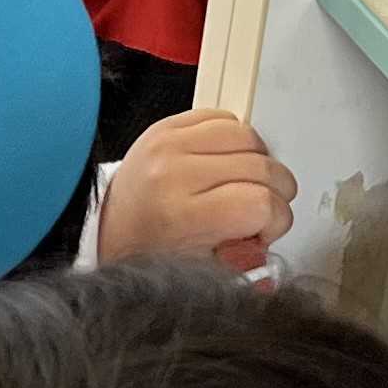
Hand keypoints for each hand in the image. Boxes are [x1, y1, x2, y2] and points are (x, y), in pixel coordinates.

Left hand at [98, 110, 293, 273]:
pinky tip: (227, 162)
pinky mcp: (166, 125)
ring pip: (249, 137)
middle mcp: (173, 173)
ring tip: (245, 184)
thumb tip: (270, 252)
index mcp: (181, 215)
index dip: (277, 220)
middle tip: (260, 211)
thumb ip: (244, 261)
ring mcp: (168, 143)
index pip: (261, 203)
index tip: (266, 230)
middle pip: (261, 168)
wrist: (110, 225)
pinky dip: (236, 139)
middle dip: (275, 194)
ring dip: (259, 162)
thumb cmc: (149, 249)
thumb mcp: (201, 270)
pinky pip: (225, 118)